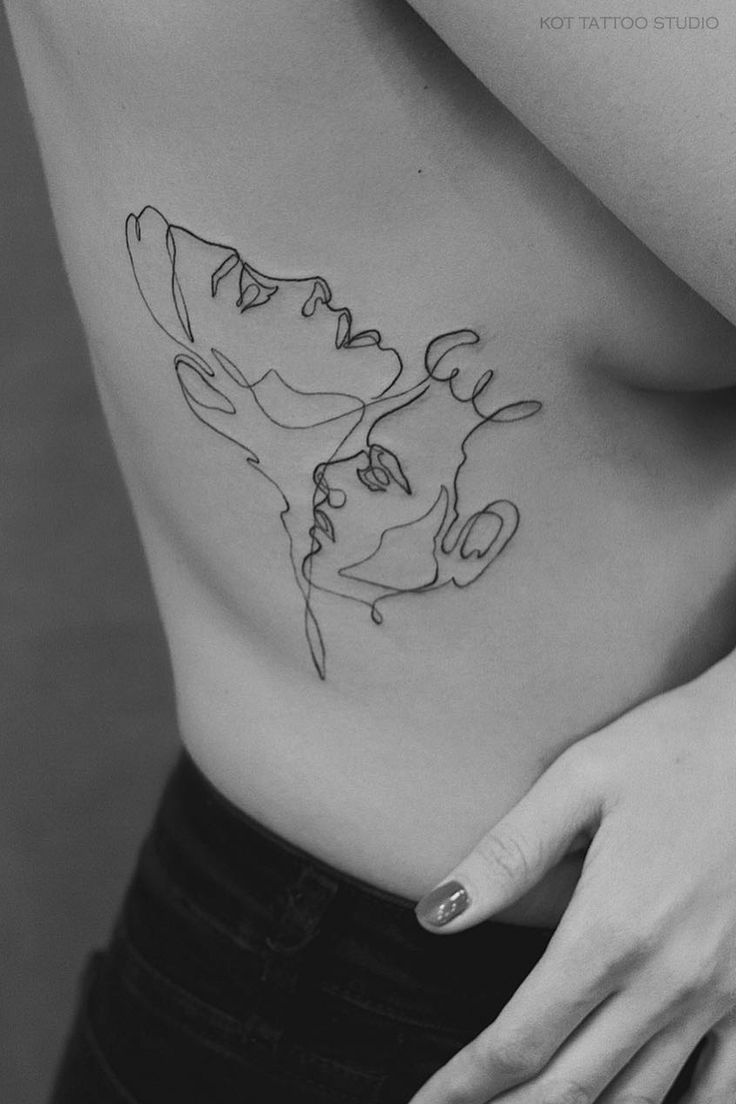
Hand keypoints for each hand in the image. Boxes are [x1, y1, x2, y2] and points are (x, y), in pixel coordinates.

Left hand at [411, 659, 735, 1103]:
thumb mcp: (578, 781)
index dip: (467, 1081)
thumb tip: (435, 913)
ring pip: (639, 1098)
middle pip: (572, 1085)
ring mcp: (720, 996)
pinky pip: (720, 1086)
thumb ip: (505, 856)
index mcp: (610, 930)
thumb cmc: (672, 750)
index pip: (520, 1037)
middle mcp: (666, 981)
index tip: (429, 1100)